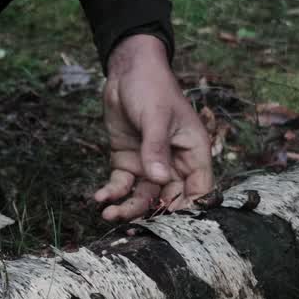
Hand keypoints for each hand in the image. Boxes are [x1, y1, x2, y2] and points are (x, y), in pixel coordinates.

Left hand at [95, 35, 213, 220]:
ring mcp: (150, 164)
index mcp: (193, 152)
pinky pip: (123, 184)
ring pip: (143, 196)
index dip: (189, 209)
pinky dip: (112, 192)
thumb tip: (158, 179)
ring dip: (127, 208)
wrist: (126, 71)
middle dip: (151, 215)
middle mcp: (174, 163)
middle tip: (131, 227)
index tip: (170, 226)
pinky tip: (99, 198)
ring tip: (108, 214)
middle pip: (168, 199)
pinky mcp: (128, 161)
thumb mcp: (155, 117)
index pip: (199, 189)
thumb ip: (156, 148)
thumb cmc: (152, 87)